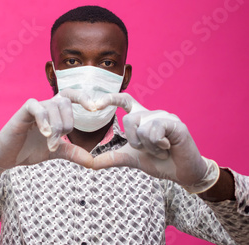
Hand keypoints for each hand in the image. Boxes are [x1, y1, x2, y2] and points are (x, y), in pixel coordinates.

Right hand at [0, 89, 94, 176]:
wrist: (7, 157)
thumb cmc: (29, 149)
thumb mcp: (55, 152)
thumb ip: (73, 152)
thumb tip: (93, 161)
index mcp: (54, 112)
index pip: (71, 96)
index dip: (84, 98)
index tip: (96, 108)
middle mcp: (45, 106)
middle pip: (65, 102)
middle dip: (67, 123)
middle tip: (58, 142)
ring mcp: (34, 108)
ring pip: (53, 106)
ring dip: (56, 128)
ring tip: (50, 145)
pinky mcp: (22, 113)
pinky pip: (36, 107)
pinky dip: (44, 121)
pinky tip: (45, 134)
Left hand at [91, 93, 218, 192]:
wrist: (183, 173)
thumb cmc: (159, 162)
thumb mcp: (131, 159)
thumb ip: (112, 157)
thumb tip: (90, 163)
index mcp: (141, 118)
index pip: (124, 100)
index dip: (109, 99)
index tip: (93, 103)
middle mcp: (152, 113)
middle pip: (129, 120)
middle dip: (135, 142)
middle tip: (150, 150)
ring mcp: (165, 116)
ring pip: (142, 128)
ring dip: (148, 146)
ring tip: (161, 150)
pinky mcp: (175, 123)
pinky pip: (154, 131)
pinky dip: (157, 145)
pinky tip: (168, 147)